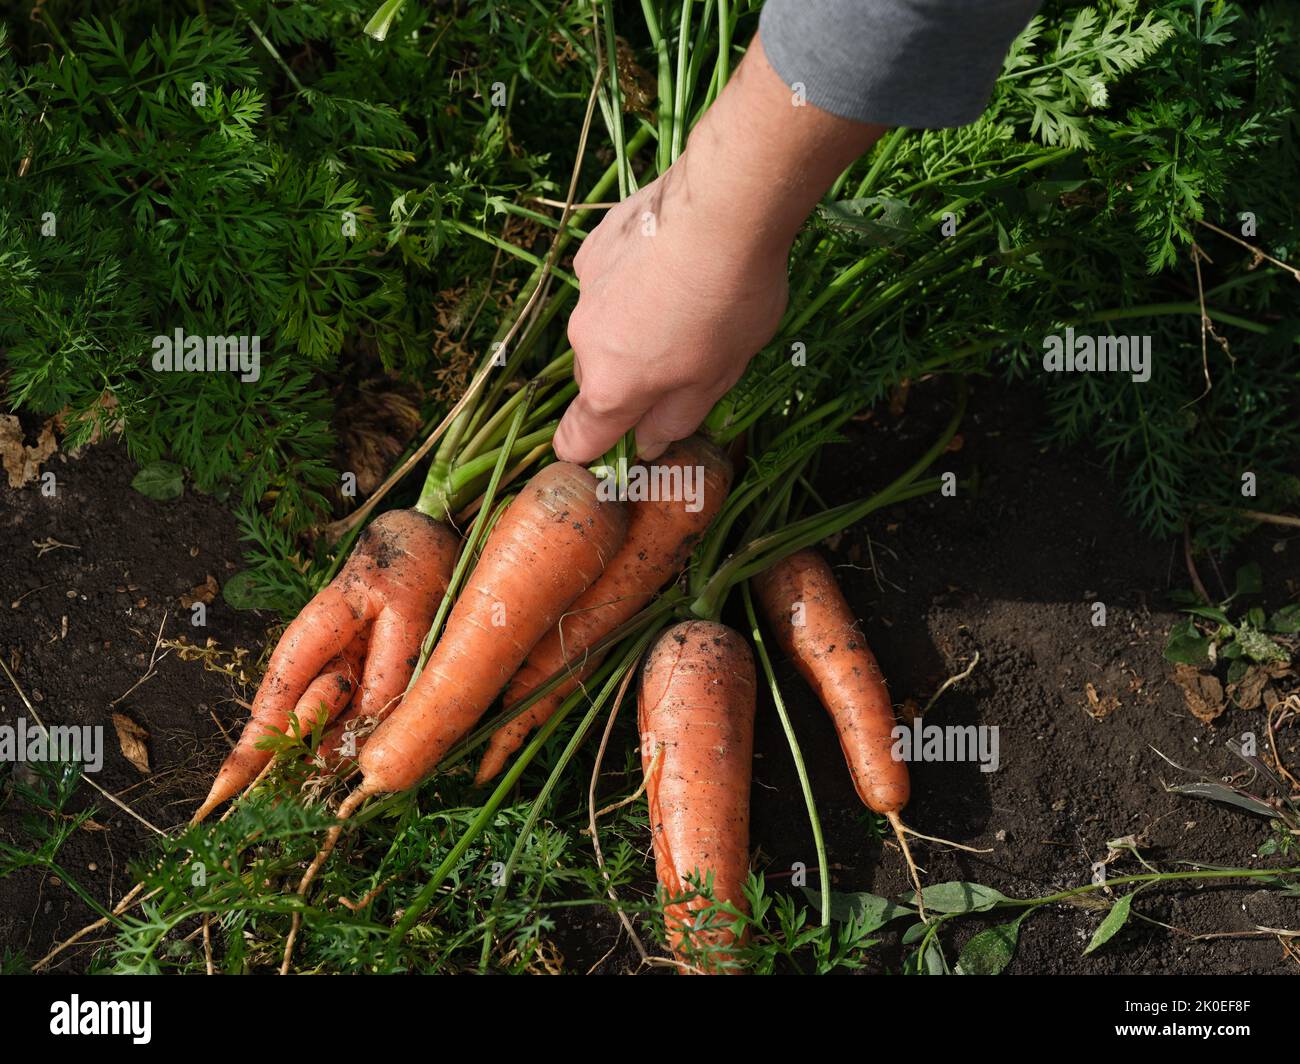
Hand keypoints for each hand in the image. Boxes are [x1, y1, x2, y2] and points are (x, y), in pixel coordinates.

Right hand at [552, 34, 884, 463]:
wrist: (723, 207)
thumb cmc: (729, 304)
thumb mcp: (718, 379)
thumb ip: (675, 419)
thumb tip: (647, 444)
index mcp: (611, 387)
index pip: (576, 441)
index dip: (594, 451)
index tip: (619, 444)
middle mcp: (583, 341)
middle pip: (597, 380)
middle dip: (630, 379)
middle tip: (685, 357)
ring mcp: (583, 289)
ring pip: (603, 327)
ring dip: (632, 327)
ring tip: (685, 298)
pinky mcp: (593, 245)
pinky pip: (607, 281)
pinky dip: (630, 281)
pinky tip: (670, 260)